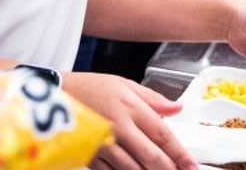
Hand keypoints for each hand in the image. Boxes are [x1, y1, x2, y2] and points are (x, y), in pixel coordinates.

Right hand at [63, 73, 195, 169]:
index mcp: (130, 107)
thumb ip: (153, 99)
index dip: (180, 154)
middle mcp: (118, 128)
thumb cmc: (89, 88)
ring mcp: (102, 145)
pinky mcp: (89, 157)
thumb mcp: (124, 84)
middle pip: (151, 157)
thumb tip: (177, 108)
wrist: (55, 95)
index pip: (162, 135)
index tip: (190, 165)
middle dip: (168, 169)